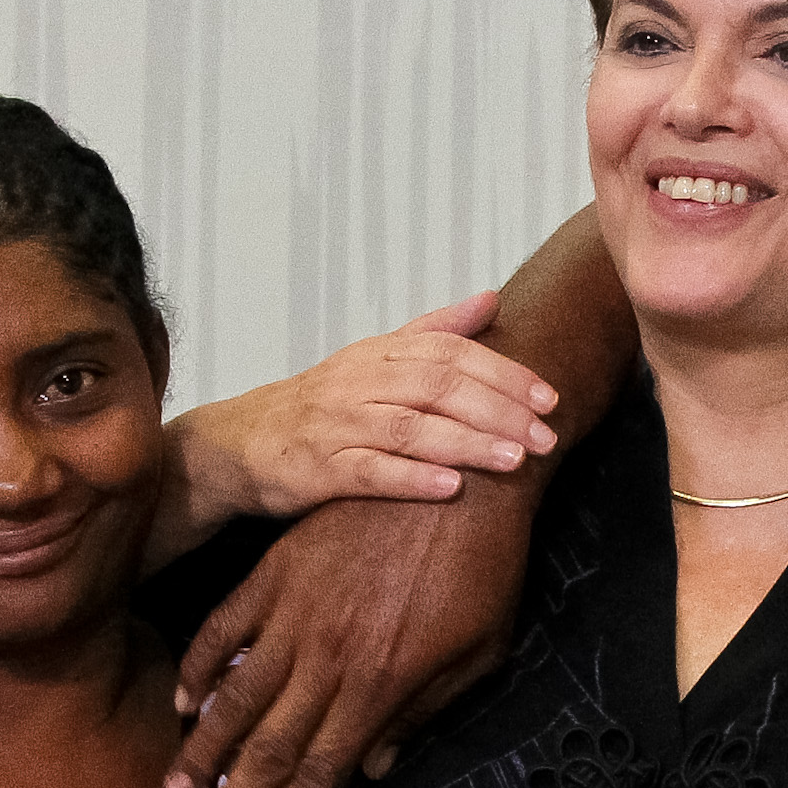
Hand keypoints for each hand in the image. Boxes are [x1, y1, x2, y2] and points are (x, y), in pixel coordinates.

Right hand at [166, 481, 535, 787]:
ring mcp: (297, 611)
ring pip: (236, 695)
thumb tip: (374, 769)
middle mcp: (330, 658)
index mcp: (382, 686)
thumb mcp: (479, 653)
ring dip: (202, 751)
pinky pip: (227, 625)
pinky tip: (182, 702)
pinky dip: (200, 665)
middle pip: (270, 749)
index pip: (321, 772)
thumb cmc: (487, 570)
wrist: (471, 480)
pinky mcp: (278, 570)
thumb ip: (422, 713)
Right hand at [174, 290, 556, 521]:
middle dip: (498, 411)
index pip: (450, 353)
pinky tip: (451, 487)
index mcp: (379, 354)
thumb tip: (492, 299)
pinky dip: (411, 478)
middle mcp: (359, 382)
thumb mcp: (375, 357)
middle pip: (437, 387)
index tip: (548, 397)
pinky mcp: (317, 469)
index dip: (503, 373)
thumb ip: (434, 331)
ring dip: (466, 443)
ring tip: (514, 459)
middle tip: (546, 437)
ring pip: (408, 428)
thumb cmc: (322, 403)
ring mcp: (336, 425)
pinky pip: (368, 472)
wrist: (239, 443)